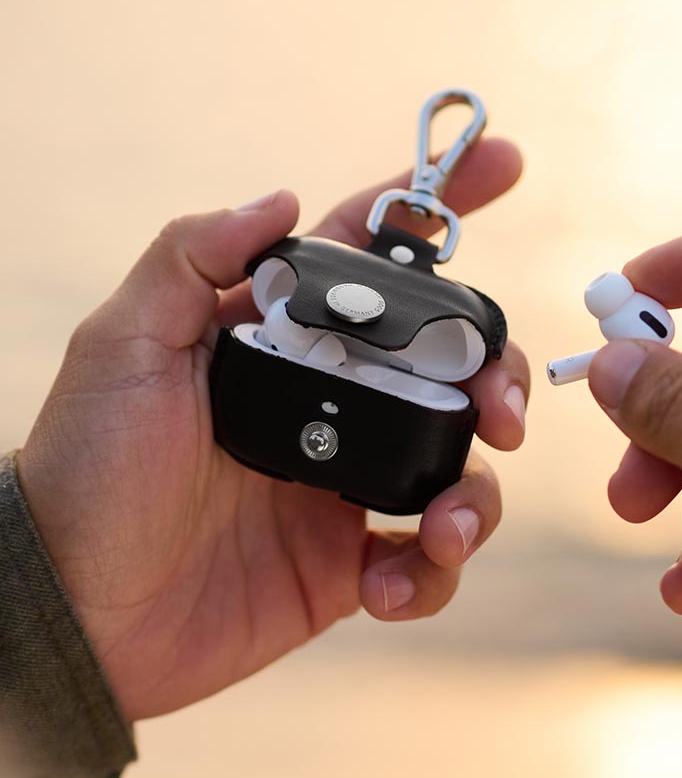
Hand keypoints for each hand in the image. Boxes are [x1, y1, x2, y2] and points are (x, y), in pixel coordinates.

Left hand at [17, 139, 528, 719]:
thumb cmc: (88, 472)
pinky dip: (431, 576)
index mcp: (287, 344)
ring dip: (476, 499)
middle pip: (449, 370)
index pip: (374, 263)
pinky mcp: (351, 564)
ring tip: (445, 532)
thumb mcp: (122, 348)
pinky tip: (387, 590)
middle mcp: (332, 406)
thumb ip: (191, 260)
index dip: (438, 209)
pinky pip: (426, 563)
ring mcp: (347, 486)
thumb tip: (281, 197)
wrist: (81, 613)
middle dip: (497, 380)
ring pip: (457, 470)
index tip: (504, 163)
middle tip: (503, 416)